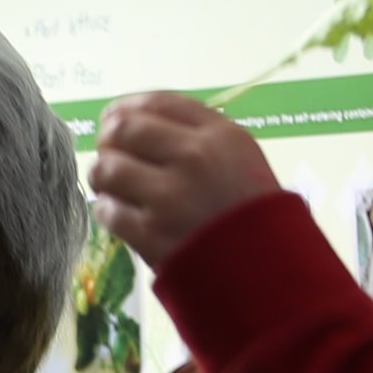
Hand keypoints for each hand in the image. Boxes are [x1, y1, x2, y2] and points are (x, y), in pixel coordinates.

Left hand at [87, 93, 281, 269]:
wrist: (269, 270)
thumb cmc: (255, 213)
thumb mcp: (242, 158)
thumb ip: (198, 134)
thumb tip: (139, 122)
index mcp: (219, 135)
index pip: (157, 102)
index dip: (126, 106)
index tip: (114, 116)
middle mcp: (194, 159)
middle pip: (125, 130)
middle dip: (108, 139)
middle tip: (107, 152)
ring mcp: (171, 197)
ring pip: (109, 169)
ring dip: (102, 175)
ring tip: (109, 184)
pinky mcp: (152, 234)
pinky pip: (109, 211)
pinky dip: (108, 210)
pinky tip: (119, 213)